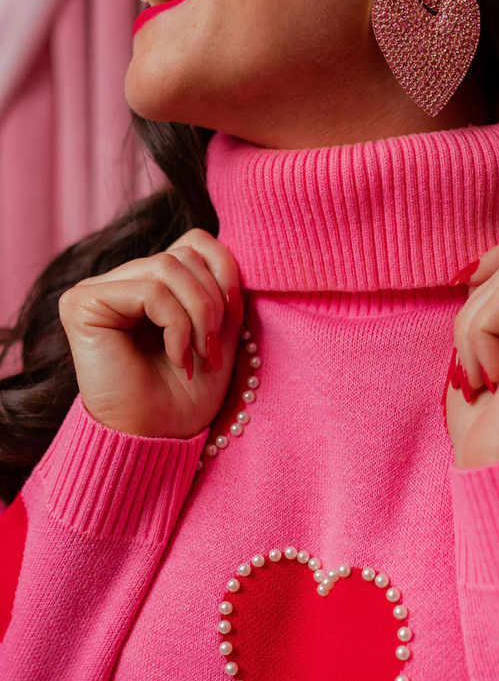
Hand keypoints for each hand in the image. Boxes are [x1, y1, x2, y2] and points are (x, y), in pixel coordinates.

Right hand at [58, 228, 244, 438]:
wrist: (159, 438)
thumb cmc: (187, 394)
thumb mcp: (218, 331)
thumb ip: (221, 287)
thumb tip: (231, 246)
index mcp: (152, 283)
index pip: (194, 242)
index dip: (224, 273)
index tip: (233, 321)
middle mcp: (121, 281)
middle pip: (183, 253)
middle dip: (213, 302)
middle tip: (213, 350)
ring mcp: (98, 290)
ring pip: (168, 267)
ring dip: (197, 316)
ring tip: (198, 356)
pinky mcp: (83, 304)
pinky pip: (150, 291)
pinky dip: (176, 326)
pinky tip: (176, 359)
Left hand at [445, 239, 498, 468]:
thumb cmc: (494, 429)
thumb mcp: (489, 354)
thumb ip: (495, 310)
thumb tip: (476, 270)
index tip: (463, 287)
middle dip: (474, 312)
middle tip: (472, 370)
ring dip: (471, 331)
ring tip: (481, 380)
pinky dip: (479, 338)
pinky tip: (493, 380)